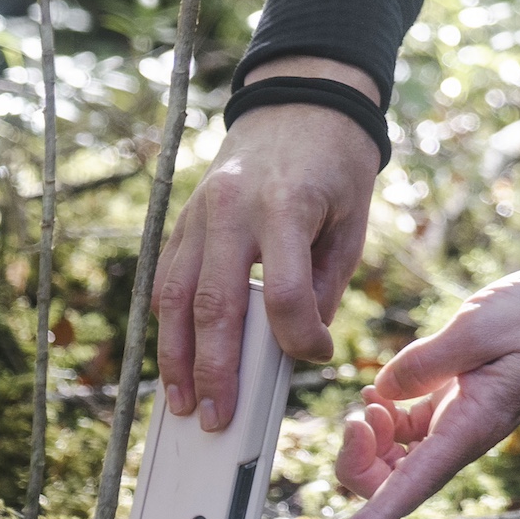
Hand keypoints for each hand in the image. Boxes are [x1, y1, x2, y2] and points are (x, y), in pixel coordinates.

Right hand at [155, 57, 383, 431]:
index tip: (318, 355)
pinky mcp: (183, 219)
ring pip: (175, 297)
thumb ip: (325, 280)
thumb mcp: (353, 219)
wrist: (302, 101)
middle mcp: (232, 211)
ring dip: (174, 356)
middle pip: (215, 304)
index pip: (286, 292)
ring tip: (182, 403)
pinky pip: (167, 278)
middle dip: (214, 368)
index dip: (300, 336)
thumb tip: (300, 342)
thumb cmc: (337, 164)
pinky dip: (166, 322)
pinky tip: (171, 358)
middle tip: (217, 417)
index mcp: (287, 208)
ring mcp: (199, 214)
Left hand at [327, 254, 519, 518]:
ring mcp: (465, 417)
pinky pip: (413, 428)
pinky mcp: (464, 398)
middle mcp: (467, 431)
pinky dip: (386, 416)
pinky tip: (384, 388)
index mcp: (474, 424)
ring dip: (372, 438)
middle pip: (396, 481)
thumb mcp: (480, 325)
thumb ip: (424, 362)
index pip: (413, 486)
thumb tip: (383, 393)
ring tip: (372, 393)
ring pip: (400, 457)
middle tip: (359, 413)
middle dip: (360, 462)